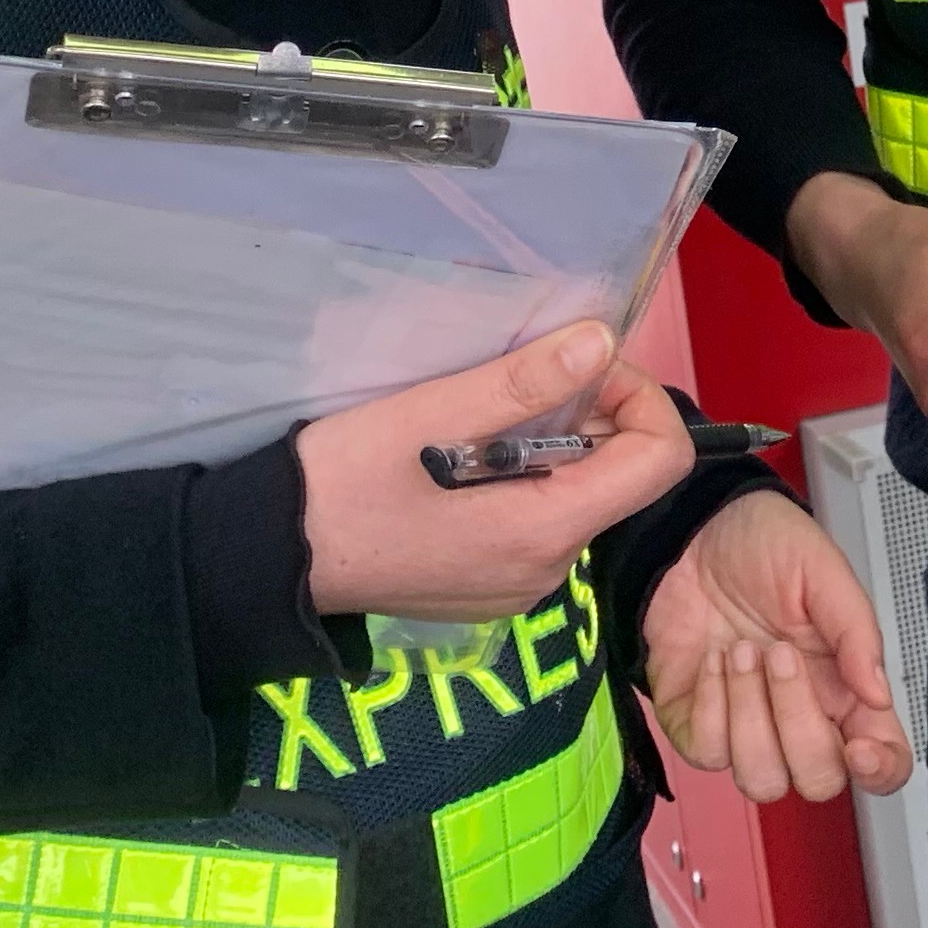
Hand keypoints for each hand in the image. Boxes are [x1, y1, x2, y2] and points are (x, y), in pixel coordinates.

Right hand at [299, 323, 694, 621]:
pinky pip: (542, 521)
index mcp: (544, 532)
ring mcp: (520, 586)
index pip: (660, 461)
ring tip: (485, 412)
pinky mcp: (490, 585)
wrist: (266, 563)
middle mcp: (548, 571)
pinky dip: (527, 477)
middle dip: (593, 412)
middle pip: (622, 476)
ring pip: (580, 495)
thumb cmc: (341, 483)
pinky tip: (467, 456)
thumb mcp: (426, 417)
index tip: (582, 364)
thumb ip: (521, 383)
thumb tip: (601, 342)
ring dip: (556, 442)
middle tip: (523, 376)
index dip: (638, 397)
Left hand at [641, 492, 913, 802]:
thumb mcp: (821, 569)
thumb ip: (856, 630)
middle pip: (818, 779)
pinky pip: (708, 753)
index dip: (879, 771)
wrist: (688, 528)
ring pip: (761, 779)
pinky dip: (711, 706)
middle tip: (781, 654)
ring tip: (741, 651)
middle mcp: (800, 716)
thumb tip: (878, 695)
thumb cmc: (760, 543)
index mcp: (845, 688)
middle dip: (797, 722)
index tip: (860, 747)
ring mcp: (747, 727)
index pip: (882, 759)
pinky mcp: (697, 725)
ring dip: (750, 715)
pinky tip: (714, 659)